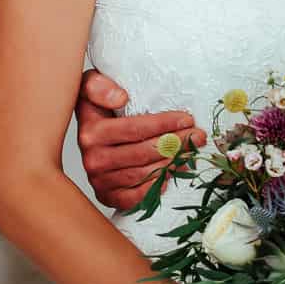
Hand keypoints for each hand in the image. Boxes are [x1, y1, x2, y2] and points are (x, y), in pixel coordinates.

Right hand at [75, 70, 204, 210]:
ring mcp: (100, 181)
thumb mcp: (91, 87)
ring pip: (145, 174)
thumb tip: (120, 98)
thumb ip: (98, 86)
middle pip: (144, 152)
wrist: (86, 141)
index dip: (164, 124)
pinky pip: (137, 197)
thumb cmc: (99, 112)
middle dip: (176, 143)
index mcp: (91, 132)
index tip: (187, 119)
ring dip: (172, 163)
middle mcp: (93, 159)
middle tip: (198, 136)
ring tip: (191, 152)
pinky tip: (172, 174)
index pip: (134, 129)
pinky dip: (157, 186)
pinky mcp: (108, 197)